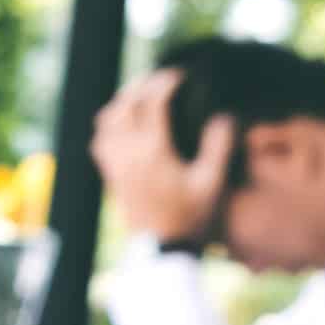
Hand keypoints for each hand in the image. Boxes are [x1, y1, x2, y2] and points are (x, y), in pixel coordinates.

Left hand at [90, 69, 234, 242]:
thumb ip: (219, 145)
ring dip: (123, 102)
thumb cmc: (190, 217)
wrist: (160, 250)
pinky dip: (110, 124)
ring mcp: (115, 164)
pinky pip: (100, 140)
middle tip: (163, 79)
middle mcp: (127, 153)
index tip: (183, 73)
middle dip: (143, 85)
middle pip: (125, 104)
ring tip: (144, 96)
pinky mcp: (110, 175)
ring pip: (106, 120)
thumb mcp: (212, 181)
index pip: (152, 101)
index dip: (167, 80)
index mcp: (153, 150)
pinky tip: (126, 123)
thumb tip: (225, 115)